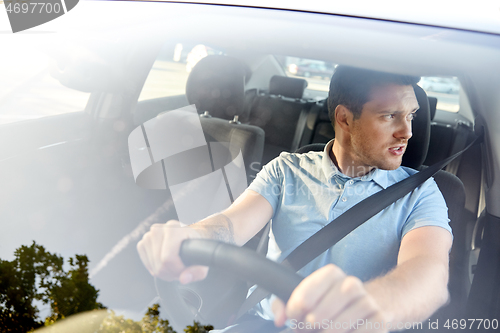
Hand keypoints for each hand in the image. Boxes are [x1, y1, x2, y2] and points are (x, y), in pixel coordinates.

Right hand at [136, 220, 208, 283]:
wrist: (187, 237)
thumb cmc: (194, 246)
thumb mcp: (203, 257)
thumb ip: (198, 270)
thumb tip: (184, 279)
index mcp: (173, 227)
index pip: (168, 258)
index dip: (177, 269)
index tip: (185, 268)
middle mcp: (158, 229)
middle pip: (160, 265)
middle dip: (171, 273)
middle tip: (180, 268)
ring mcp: (148, 236)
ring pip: (153, 266)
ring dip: (164, 272)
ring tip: (174, 265)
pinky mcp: (142, 244)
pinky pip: (147, 264)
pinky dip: (156, 269)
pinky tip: (165, 263)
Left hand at [272, 264, 387, 332]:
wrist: (364, 311)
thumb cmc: (326, 307)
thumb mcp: (305, 300)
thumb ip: (283, 305)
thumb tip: (280, 319)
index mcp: (332, 275)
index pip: (311, 287)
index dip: (299, 303)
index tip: (293, 315)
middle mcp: (351, 284)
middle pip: (329, 304)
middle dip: (315, 320)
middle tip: (308, 327)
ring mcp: (367, 302)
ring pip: (345, 320)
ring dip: (330, 331)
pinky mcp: (379, 320)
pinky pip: (362, 331)